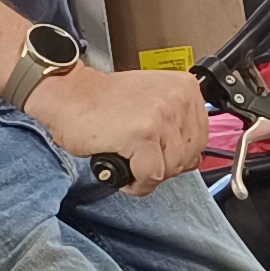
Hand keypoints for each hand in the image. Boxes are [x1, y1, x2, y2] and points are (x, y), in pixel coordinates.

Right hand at [27, 63, 205, 189]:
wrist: (68, 95)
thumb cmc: (102, 102)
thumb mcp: (152, 102)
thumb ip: (176, 125)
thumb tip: (192, 157)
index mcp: (185, 88)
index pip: (201, 138)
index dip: (177, 154)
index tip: (157, 153)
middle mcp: (178, 98)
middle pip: (189, 156)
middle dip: (163, 167)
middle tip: (139, 160)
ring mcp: (161, 115)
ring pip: (171, 168)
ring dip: (148, 175)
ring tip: (129, 162)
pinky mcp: (143, 133)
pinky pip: (151, 176)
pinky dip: (136, 183)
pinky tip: (122, 169)